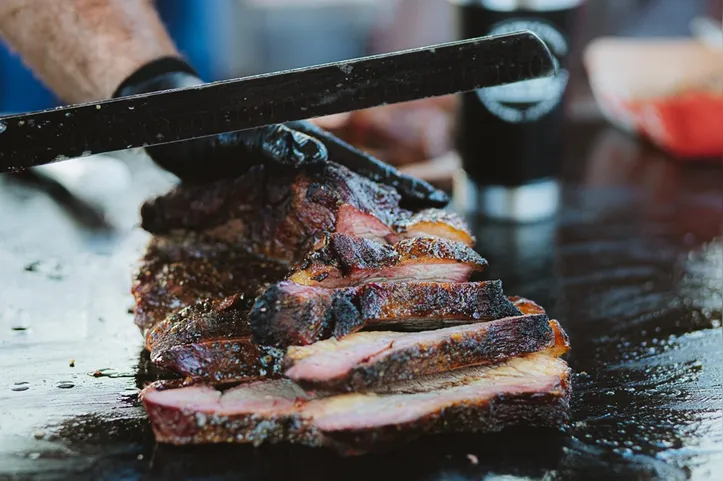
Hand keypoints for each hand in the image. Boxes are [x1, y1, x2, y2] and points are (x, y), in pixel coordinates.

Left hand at [113, 58, 448, 208]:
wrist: (174, 127)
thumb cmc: (202, 128)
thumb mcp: (235, 135)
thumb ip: (271, 141)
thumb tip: (315, 155)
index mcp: (307, 143)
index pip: (364, 165)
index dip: (398, 184)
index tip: (431, 201)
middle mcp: (307, 159)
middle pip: (362, 181)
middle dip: (395, 202)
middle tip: (427, 227)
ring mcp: (295, 173)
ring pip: (343, 196)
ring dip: (370, 215)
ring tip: (397, 239)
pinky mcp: (278, 187)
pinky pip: (316, 206)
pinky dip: (337, 222)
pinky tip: (344, 239)